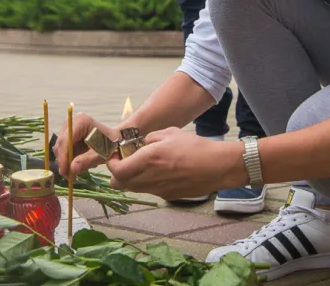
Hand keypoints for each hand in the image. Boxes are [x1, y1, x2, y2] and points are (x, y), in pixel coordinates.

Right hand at [53, 112, 119, 176]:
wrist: (116, 140)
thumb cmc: (111, 143)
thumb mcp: (101, 153)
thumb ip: (87, 160)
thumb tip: (72, 169)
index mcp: (81, 121)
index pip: (65, 140)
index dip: (63, 157)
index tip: (64, 172)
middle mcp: (72, 122)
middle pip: (61, 144)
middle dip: (65, 161)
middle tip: (71, 177)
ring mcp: (69, 128)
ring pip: (61, 149)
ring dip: (68, 161)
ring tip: (83, 169)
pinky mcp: (69, 136)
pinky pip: (65, 150)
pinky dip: (71, 159)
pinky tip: (83, 162)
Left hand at [106, 127, 244, 199]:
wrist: (218, 167)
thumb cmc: (195, 147)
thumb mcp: (170, 133)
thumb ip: (150, 138)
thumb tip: (141, 144)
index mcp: (148, 160)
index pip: (116, 170)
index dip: (111, 163)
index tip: (115, 156)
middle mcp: (150, 178)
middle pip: (119, 184)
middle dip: (118, 173)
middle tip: (126, 162)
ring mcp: (159, 190)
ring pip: (133, 189)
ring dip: (132, 179)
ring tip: (144, 166)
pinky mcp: (168, 196)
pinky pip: (149, 190)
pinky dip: (148, 183)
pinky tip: (161, 172)